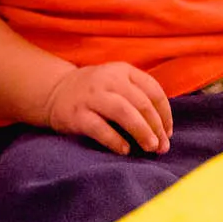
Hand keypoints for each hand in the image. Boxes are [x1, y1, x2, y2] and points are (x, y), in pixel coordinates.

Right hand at [41, 62, 173, 154]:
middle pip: (141, 103)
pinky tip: (125, 150)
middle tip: (162, 147)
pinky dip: (116, 141)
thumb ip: (138, 97)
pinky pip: (100, 128)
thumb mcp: (117, 82)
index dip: (165, 114)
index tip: (168, 133)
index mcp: (123, 71)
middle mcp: (108, 80)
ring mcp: (91, 96)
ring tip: (150, 148)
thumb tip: (163, 130)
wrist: (54, 91)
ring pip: (124, 113)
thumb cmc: (95, 92)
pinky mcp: (77, 114)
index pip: (153, 90)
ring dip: (141, 132)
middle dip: (156, 127)